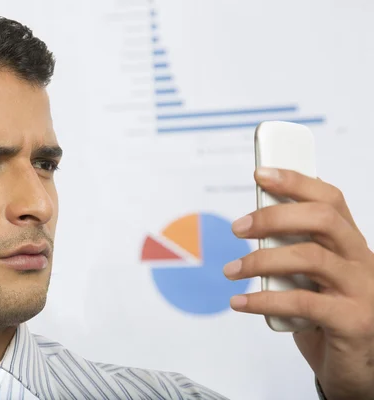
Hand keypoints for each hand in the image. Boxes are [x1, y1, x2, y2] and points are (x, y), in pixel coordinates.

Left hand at [223, 167, 373, 399]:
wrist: (358, 367)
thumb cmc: (327, 315)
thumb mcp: (308, 277)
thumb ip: (291, 250)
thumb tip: (253, 223)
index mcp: (349, 243)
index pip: (330, 198)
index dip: (296, 181)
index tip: (261, 174)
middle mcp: (361, 260)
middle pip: (322, 219)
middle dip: (274, 216)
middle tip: (238, 228)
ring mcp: (362, 291)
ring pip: (311, 258)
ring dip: (261, 260)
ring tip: (231, 271)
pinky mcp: (353, 322)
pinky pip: (304, 303)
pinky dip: (264, 300)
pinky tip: (240, 303)